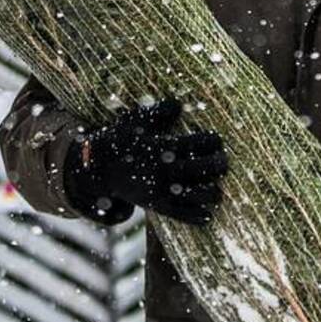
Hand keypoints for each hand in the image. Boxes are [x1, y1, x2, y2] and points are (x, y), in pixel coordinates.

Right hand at [64, 99, 226, 224]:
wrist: (97, 167)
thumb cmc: (120, 139)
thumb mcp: (136, 121)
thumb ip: (158, 112)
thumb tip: (179, 103)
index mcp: (159, 147)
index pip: (195, 144)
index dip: (212, 142)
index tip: (217, 140)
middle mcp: (162, 170)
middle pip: (201, 168)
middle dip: (219, 165)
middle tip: (224, 162)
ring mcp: (159, 190)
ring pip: (196, 194)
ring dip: (213, 192)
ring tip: (218, 189)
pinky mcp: (155, 206)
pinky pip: (180, 215)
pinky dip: (196, 217)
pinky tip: (208, 215)